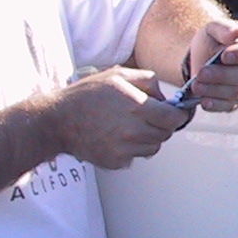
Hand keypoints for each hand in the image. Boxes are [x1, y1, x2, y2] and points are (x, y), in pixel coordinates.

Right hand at [44, 67, 189, 169]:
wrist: (57, 121)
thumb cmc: (86, 96)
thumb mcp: (119, 75)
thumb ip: (148, 81)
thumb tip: (164, 96)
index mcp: (137, 107)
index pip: (175, 119)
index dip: (179, 115)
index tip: (177, 113)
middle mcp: (133, 131)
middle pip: (165, 134)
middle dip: (162, 125)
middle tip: (147, 117)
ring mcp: (124, 149)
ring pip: (153, 148)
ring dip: (148, 138)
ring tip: (128, 126)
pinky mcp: (116, 162)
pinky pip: (135, 157)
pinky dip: (131, 149)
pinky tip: (116, 137)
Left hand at [183, 17, 237, 113]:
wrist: (201, 57)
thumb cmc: (212, 41)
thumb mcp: (215, 28)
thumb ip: (226, 29)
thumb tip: (237, 34)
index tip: (224, 56)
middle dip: (221, 75)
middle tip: (201, 73)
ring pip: (234, 93)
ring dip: (214, 90)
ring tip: (196, 86)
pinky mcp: (234, 102)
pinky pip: (227, 106)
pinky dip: (215, 105)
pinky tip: (204, 101)